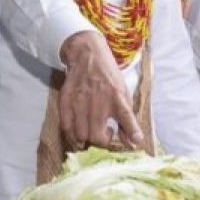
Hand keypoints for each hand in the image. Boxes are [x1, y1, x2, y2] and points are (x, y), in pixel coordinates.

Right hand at [57, 30, 142, 151]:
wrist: (88, 56)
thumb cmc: (108, 77)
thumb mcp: (123, 94)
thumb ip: (127, 119)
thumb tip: (132, 143)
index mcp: (118, 97)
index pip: (126, 118)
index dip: (130, 133)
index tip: (134, 143)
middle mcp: (99, 100)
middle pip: (97, 136)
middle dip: (101, 143)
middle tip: (105, 135)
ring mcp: (80, 101)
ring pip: (80, 136)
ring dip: (87, 141)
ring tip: (92, 133)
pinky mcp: (66, 101)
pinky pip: (66, 128)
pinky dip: (72, 136)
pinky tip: (78, 132)